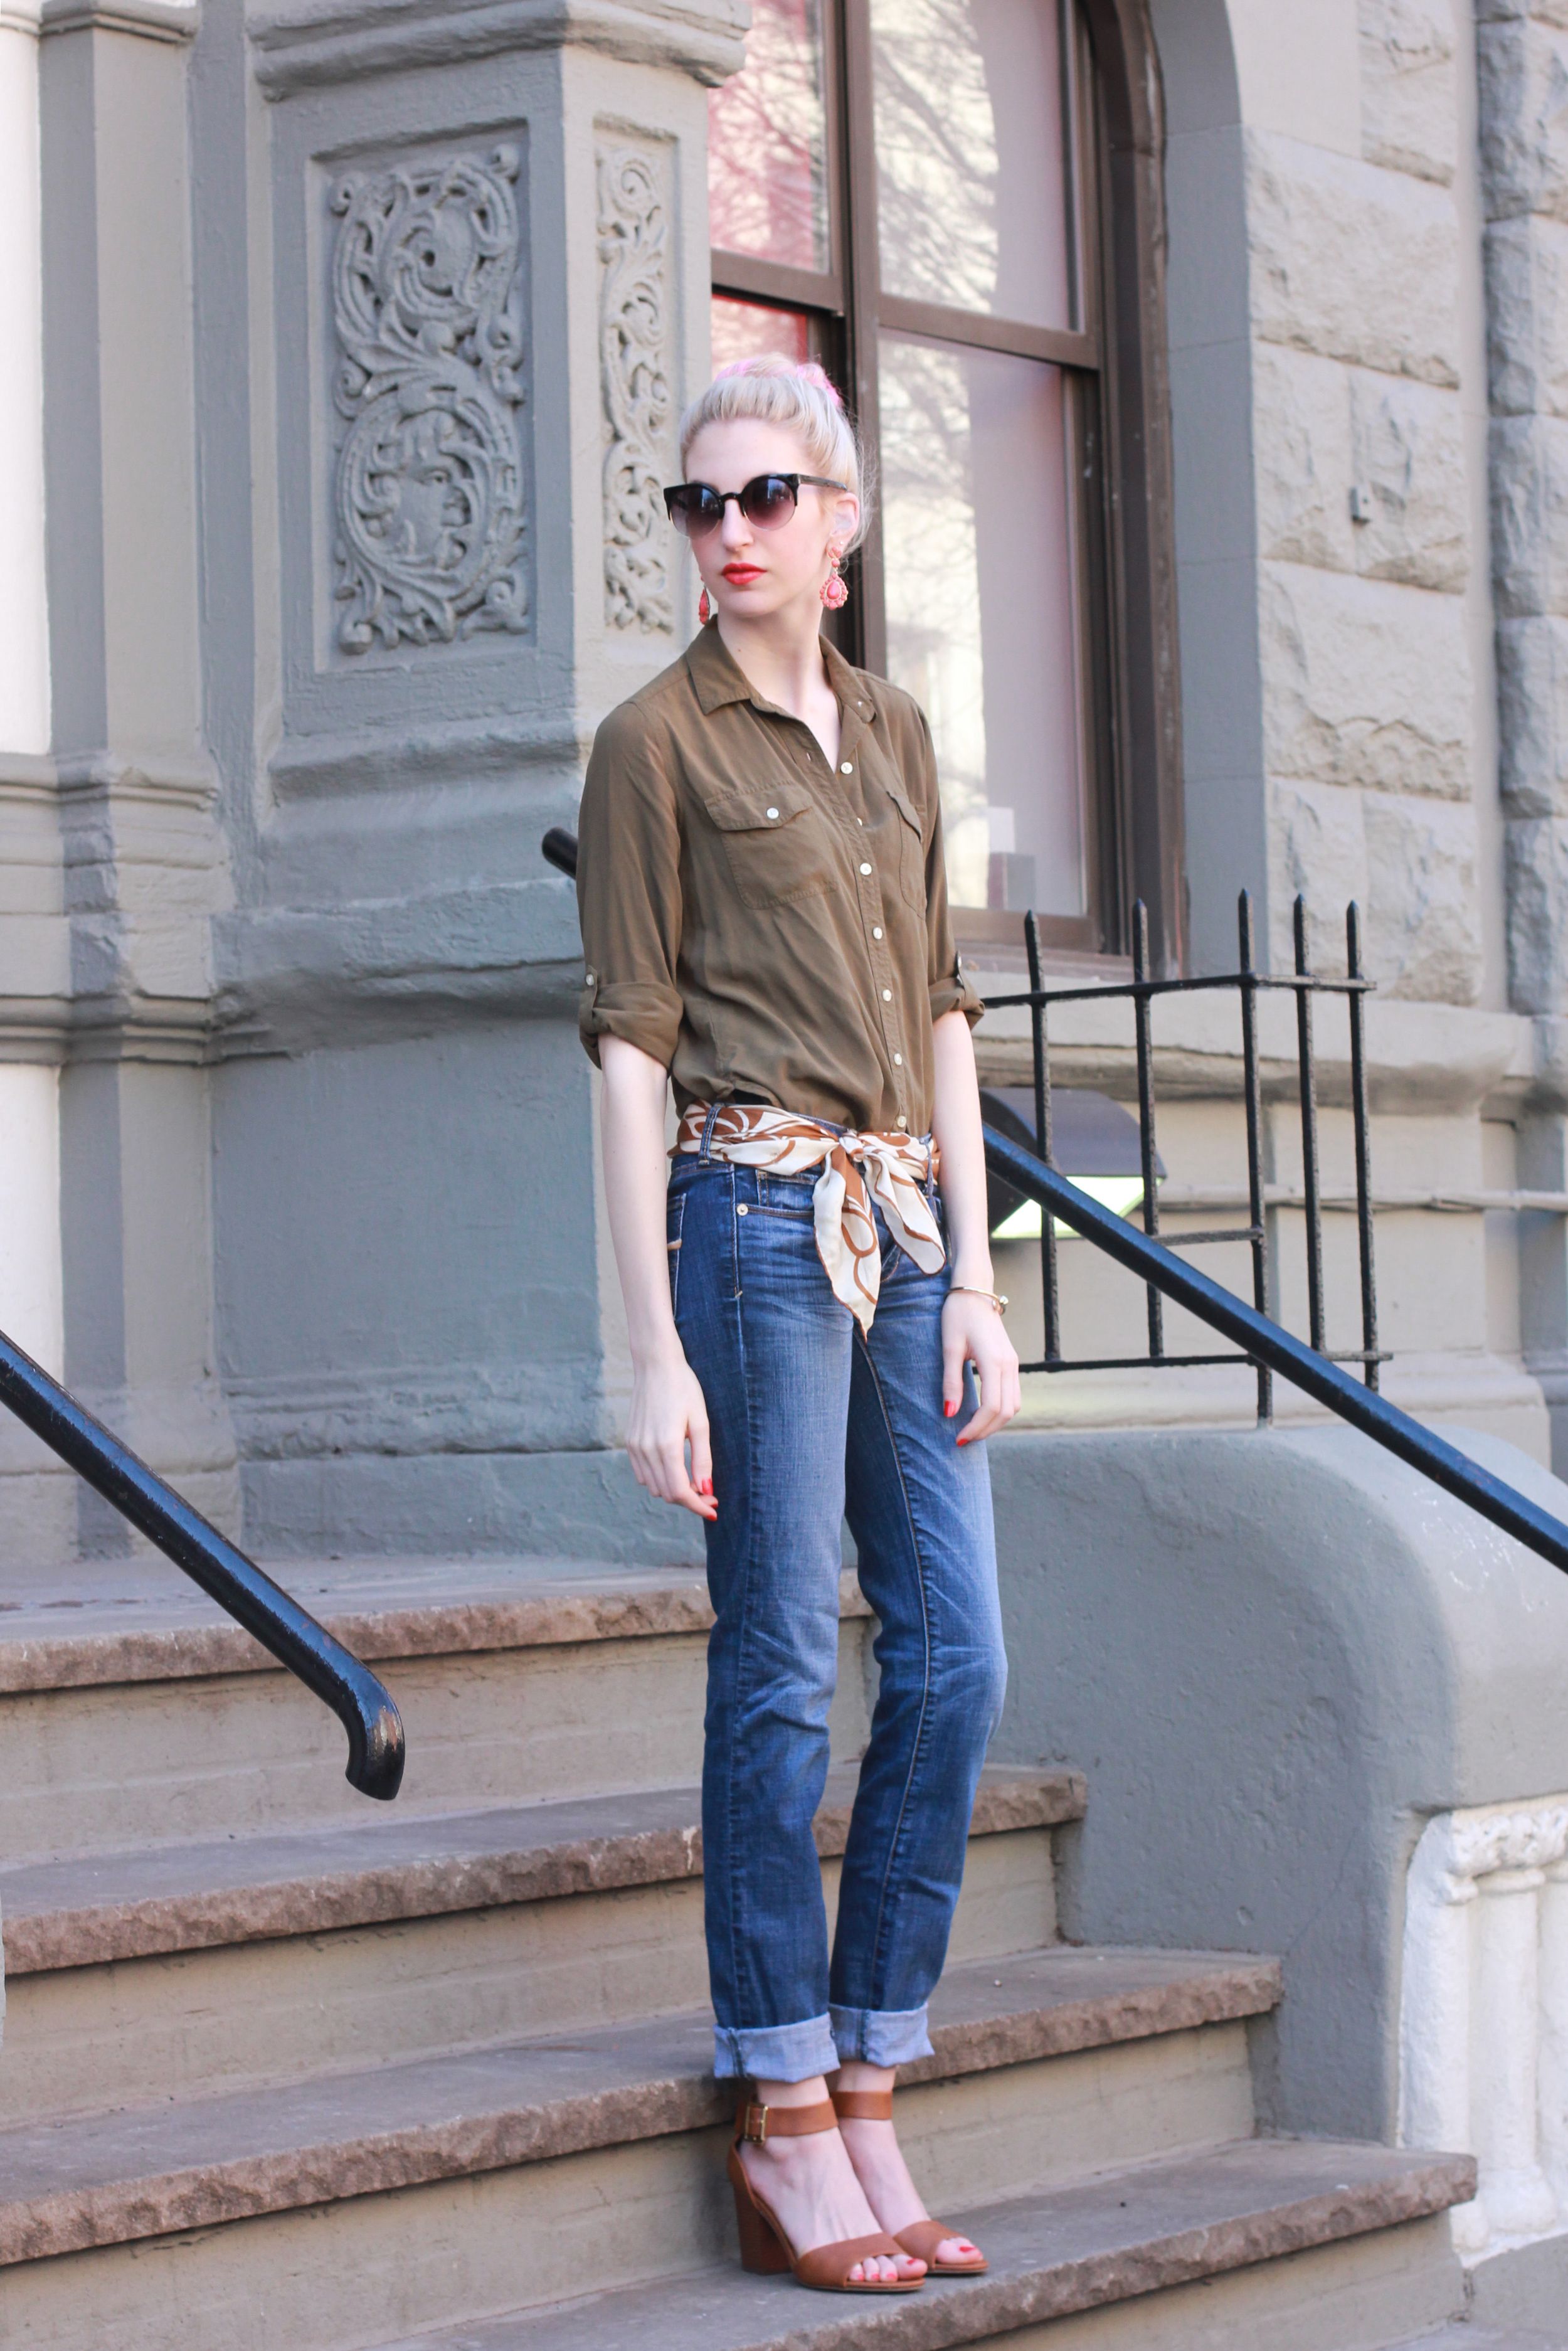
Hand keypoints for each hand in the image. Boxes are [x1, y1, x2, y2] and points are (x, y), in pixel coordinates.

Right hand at [626, 1342, 716, 1518]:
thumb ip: (702, 1459)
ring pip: (653, 1486)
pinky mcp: (629, 1442)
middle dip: (689, 1498)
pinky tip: (674, 1468)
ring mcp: (635, 1447)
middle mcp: (646, 1450)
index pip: (680, 1491)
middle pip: (667, 1493)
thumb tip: (706, 1489)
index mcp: (666, 1446)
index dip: (697, 1505)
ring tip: (693, 1478)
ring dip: (673, 1489)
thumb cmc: (684, 1389)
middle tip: (709, 1492)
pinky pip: (642, 1474)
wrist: (655, 1365)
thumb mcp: (701, 1423)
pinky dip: (658, 1479)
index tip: (714, 1510)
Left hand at [941, 1288, 1020, 1445]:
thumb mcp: (949, 1348)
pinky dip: (1000, 1410)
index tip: (958, 1438)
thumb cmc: (958, 1315)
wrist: (974, 1292)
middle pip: (1006, 1411)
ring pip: (1013, 1406)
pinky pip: (1013, 1395)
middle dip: (985, 1430)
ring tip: (972, 1429)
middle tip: (963, 1439)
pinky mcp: (1012, 1362)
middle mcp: (1010, 1364)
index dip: (976, 1427)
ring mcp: (1014, 1363)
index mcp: (994, 1361)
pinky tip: (981, 1413)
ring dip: (995, 1422)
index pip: (992, 1406)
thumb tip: (949, 1414)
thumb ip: (951, 1382)